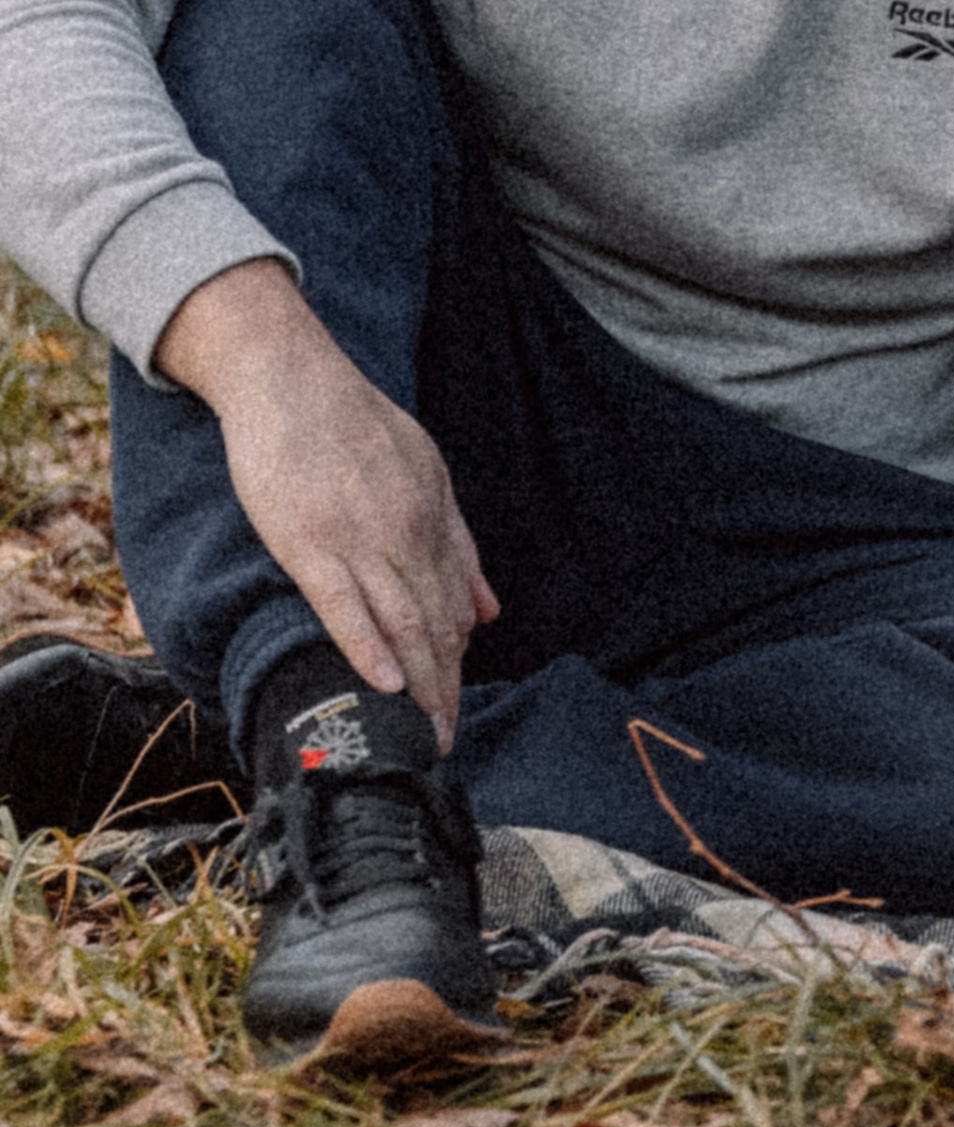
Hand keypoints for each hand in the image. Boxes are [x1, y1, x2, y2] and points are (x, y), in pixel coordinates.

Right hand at [156, 260, 497, 749]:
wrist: (291, 379)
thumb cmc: (354, 425)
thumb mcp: (427, 474)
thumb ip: (458, 544)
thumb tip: (489, 610)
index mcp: (434, 518)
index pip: (455, 610)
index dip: (458, 667)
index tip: (456, 712)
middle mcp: (406, 533)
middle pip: (435, 627)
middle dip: (443, 692)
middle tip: (443, 747)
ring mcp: (358, 538)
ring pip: (400, 624)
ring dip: (417, 687)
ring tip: (421, 738)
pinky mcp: (308, 541)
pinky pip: (343, 604)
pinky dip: (366, 647)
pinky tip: (383, 685)